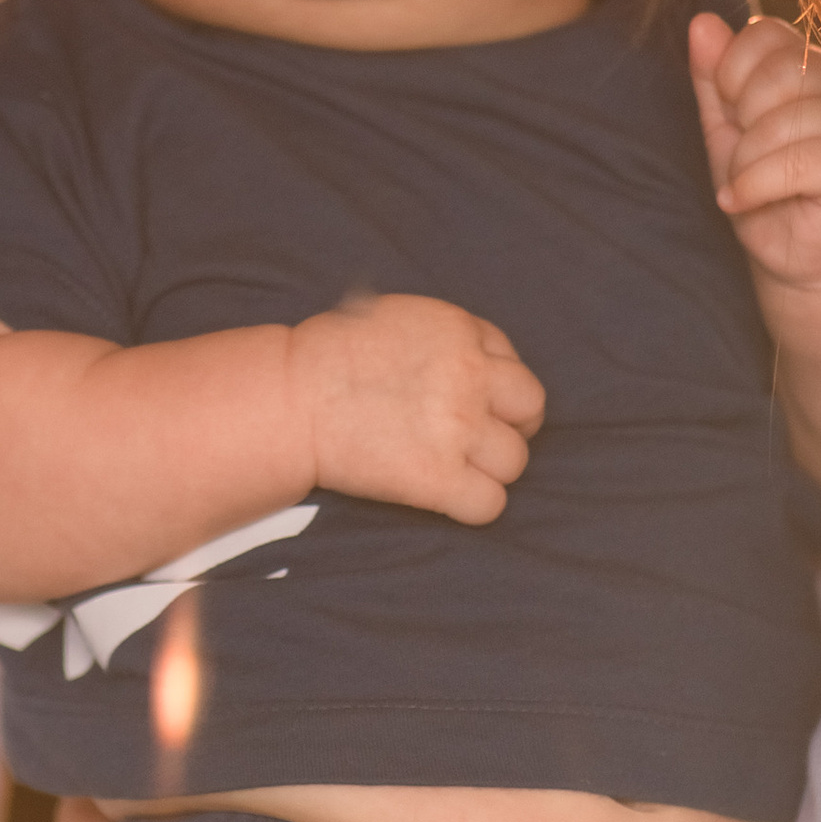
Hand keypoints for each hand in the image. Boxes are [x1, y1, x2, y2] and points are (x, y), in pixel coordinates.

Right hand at [290, 293, 544, 524]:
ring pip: (515, 460)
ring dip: (490, 468)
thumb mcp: (391, 315)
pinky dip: (473, 506)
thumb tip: (461, 351)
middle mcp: (470, 376)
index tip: (474, 401)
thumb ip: (439, 334)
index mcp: (458, 330)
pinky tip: (447, 497)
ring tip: (454, 468)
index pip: (509, 360)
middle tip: (480, 439)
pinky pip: (490, 504)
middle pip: (530, 408)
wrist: (290, 398)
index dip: (494, 385)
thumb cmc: (325, 357)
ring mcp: (459, 428)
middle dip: (511, 424)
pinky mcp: (439, 478)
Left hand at [689, 10, 820, 293]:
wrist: (804, 259)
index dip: (732, 69)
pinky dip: (756, 184)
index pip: (767, 32)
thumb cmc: (766, 191)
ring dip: (746, 159)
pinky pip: (802, 160)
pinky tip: (742, 201)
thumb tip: (703, 22)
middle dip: (741, 118)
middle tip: (740, 154)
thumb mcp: (726, 132)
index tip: (731, 113)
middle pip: (780, 70)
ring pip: (788, 118)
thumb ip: (714, 79)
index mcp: (811, 69)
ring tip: (742, 184)